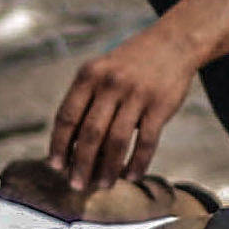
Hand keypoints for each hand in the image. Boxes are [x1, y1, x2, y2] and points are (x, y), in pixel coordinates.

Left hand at [50, 30, 196, 191]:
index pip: (67, 117)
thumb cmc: (129, 64)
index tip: (56, 166)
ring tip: (104, 185)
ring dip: (108, 169)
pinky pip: (146, 142)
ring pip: (117, 141)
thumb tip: (70, 146)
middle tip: (77, 185)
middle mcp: (110, 84)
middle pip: (90, 134)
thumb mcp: (101, 71)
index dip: (59, 145)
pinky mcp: (160, 106)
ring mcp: (136, 95)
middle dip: (81, 164)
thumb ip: (85, 101)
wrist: (172, 43)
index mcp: (89, 76)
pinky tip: (131, 176)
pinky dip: (137, 163)